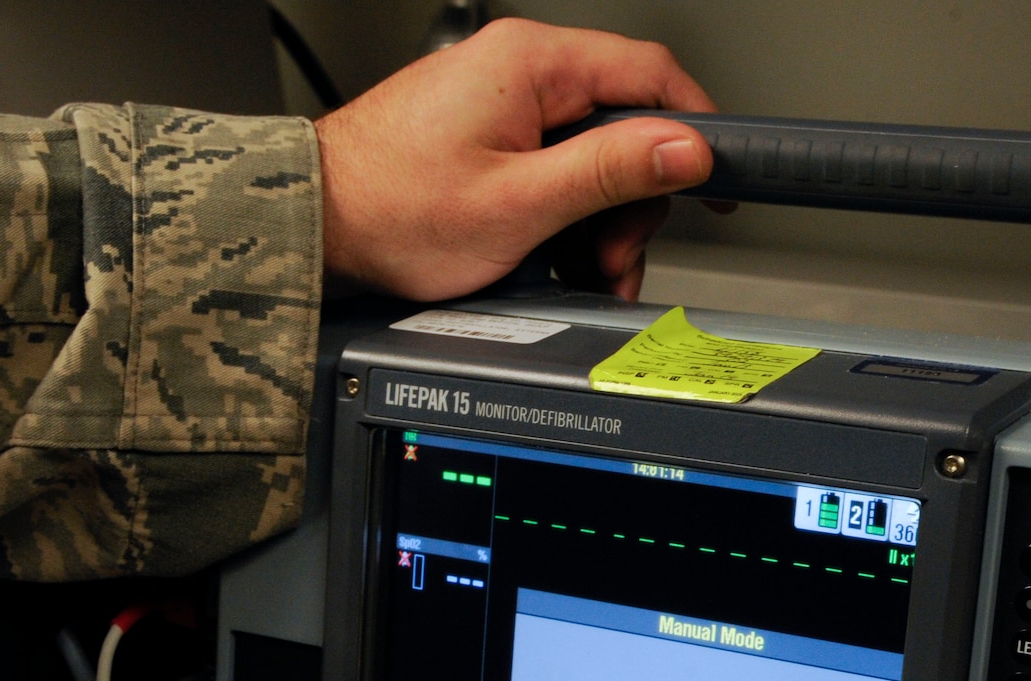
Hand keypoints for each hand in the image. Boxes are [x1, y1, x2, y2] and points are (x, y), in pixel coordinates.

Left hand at [313, 19, 718, 301]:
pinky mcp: (488, 134)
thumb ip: (609, 171)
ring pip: (591, 155)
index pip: (651, 74)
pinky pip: (552, 167)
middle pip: (623, 125)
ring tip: (574, 268)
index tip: (715, 182)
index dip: (693, 132)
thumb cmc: (390, 210)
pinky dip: (563, 217)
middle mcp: (518, 69)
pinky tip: (550, 255)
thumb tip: (683, 149)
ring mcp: (502, 101)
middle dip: (630, 202)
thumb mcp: (520, 203)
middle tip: (611, 257)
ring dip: (597, 221)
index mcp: (531, 62)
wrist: (315, 226)